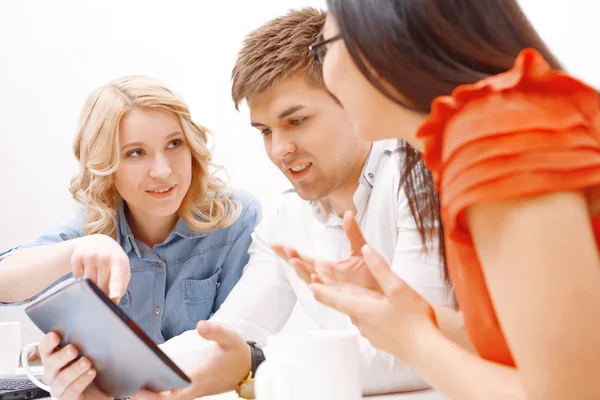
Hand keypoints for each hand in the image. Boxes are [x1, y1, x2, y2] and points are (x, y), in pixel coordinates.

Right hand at [37, 332, 110, 399]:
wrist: (100, 389)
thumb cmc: (90, 369)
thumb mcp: (87, 351)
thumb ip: (82, 341)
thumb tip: (89, 327)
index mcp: (55, 358)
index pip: (45, 349)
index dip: (47, 343)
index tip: (55, 336)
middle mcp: (53, 373)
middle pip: (49, 364)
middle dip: (61, 356)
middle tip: (73, 349)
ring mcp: (59, 387)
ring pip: (60, 379)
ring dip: (73, 369)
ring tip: (86, 362)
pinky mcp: (68, 398)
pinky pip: (71, 391)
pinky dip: (81, 381)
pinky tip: (91, 373)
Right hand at [71, 234, 130, 302]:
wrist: (97, 242)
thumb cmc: (113, 260)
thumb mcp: (122, 269)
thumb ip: (121, 285)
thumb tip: (114, 301)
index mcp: (120, 260)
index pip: (117, 278)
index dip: (115, 289)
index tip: (113, 298)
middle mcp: (105, 256)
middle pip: (101, 285)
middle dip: (102, 292)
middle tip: (103, 286)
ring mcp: (90, 255)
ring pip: (89, 283)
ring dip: (91, 285)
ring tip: (96, 275)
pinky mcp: (77, 256)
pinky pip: (78, 278)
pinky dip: (81, 279)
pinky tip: (86, 270)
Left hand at [134, 321, 251, 399]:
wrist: (248, 367)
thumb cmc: (237, 353)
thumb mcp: (230, 337)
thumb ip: (215, 331)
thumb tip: (200, 325)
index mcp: (200, 378)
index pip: (176, 393)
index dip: (158, 395)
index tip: (141, 390)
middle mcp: (194, 388)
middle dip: (149, 398)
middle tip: (130, 389)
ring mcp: (193, 390)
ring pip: (170, 399)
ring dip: (154, 396)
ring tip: (134, 386)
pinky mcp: (193, 389)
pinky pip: (174, 396)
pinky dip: (161, 393)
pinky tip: (149, 384)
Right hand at [271, 211, 380, 291]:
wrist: (385, 292)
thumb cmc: (371, 276)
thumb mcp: (360, 249)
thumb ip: (353, 233)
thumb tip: (348, 214)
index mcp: (326, 268)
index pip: (304, 258)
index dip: (289, 251)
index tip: (275, 243)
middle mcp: (324, 279)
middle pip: (302, 268)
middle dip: (290, 259)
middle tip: (283, 248)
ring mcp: (331, 289)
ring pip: (310, 280)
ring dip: (301, 271)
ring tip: (294, 261)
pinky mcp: (340, 299)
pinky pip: (326, 295)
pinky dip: (318, 290)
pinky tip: (312, 283)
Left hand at [310, 244, 437, 360]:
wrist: (427, 353)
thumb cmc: (414, 320)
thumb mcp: (397, 288)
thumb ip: (380, 268)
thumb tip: (366, 249)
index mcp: (360, 309)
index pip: (331, 298)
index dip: (318, 289)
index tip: (307, 282)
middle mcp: (361, 323)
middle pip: (342, 305)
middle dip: (333, 293)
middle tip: (324, 283)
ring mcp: (370, 334)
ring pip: (357, 314)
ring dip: (353, 304)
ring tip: (355, 294)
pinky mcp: (380, 340)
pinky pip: (369, 323)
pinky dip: (368, 314)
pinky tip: (378, 312)